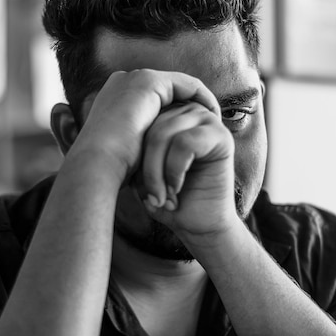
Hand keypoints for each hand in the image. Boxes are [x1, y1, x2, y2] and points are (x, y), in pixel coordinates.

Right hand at [72, 69, 220, 183]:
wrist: (97, 164)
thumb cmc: (109, 168)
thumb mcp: (128, 152)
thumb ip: (140, 142)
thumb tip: (154, 153)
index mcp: (114, 98)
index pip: (153, 99)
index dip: (175, 112)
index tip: (190, 130)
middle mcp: (123, 83)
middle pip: (167, 90)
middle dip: (188, 104)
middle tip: (208, 123)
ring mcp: (135, 78)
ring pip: (179, 85)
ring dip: (199, 101)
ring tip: (214, 120)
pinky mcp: (149, 81)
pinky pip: (187, 85)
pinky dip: (203, 98)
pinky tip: (213, 116)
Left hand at [139, 101, 236, 237]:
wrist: (199, 225)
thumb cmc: (166, 197)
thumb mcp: (140, 171)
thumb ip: (132, 149)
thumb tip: (114, 136)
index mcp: (168, 114)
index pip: (139, 122)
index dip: (135, 156)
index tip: (142, 188)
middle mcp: (187, 110)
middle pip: (150, 128)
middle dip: (146, 168)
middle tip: (152, 197)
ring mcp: (206, 120)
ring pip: (163, 134)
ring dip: (158, 172)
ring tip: (163, 197)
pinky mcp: (221, 135)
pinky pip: (184, 143)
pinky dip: (174, 170)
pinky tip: (176, 188)